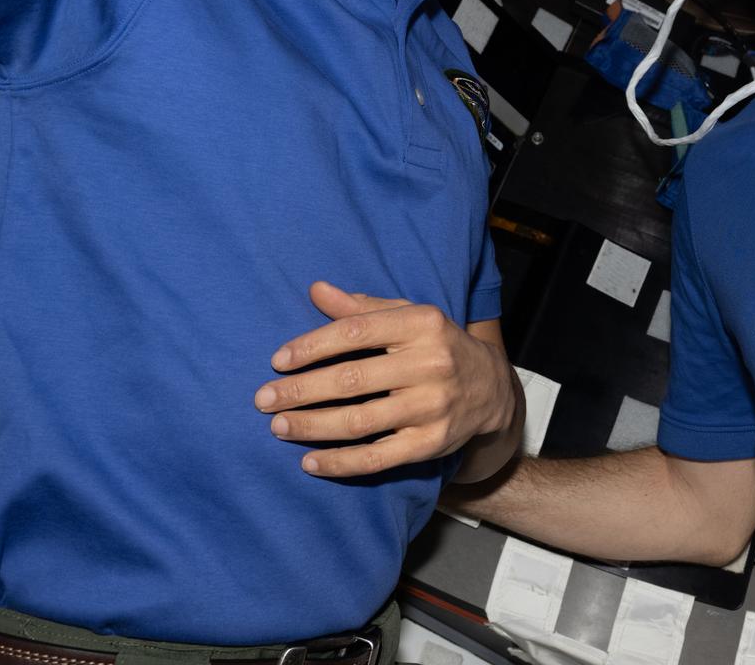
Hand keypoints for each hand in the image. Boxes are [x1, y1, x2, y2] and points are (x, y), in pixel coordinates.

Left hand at [256, 281, 517, 477]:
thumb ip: (362, 308)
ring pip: (360, 421)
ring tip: (278, 427)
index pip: (357, 331)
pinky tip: (309, 462)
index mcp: (422, 324)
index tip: (278, 360)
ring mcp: (432, 407)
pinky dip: (340, 463)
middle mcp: (430, 364)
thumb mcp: (408, 317)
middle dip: (301, 390)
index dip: (313, 346)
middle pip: (352, 379)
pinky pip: (378, 458)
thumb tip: (316, 290)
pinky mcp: (431, 444)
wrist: (491, 389)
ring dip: (312, 426)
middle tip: (263, 399)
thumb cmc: (435, 345)